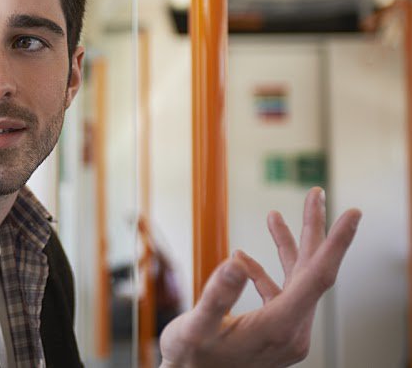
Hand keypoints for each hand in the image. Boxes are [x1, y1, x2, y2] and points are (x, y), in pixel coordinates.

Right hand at [158, 187, 360, 367]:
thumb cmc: (191, 358)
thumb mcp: (197, 325)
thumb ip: (217, 294)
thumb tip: (236, 260)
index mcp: (279, 327)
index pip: (318, 277)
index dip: (336, 243)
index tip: (352, 213)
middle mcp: (292, 330)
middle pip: (312, 271)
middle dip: (314, 230)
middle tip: (317, 193)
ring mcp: (287, 332)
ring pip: (298, 279)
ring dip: (288, 246)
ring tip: (275, 215)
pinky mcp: (278, 331)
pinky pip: (281, 291)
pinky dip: (264, 271)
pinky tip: (243, 259)